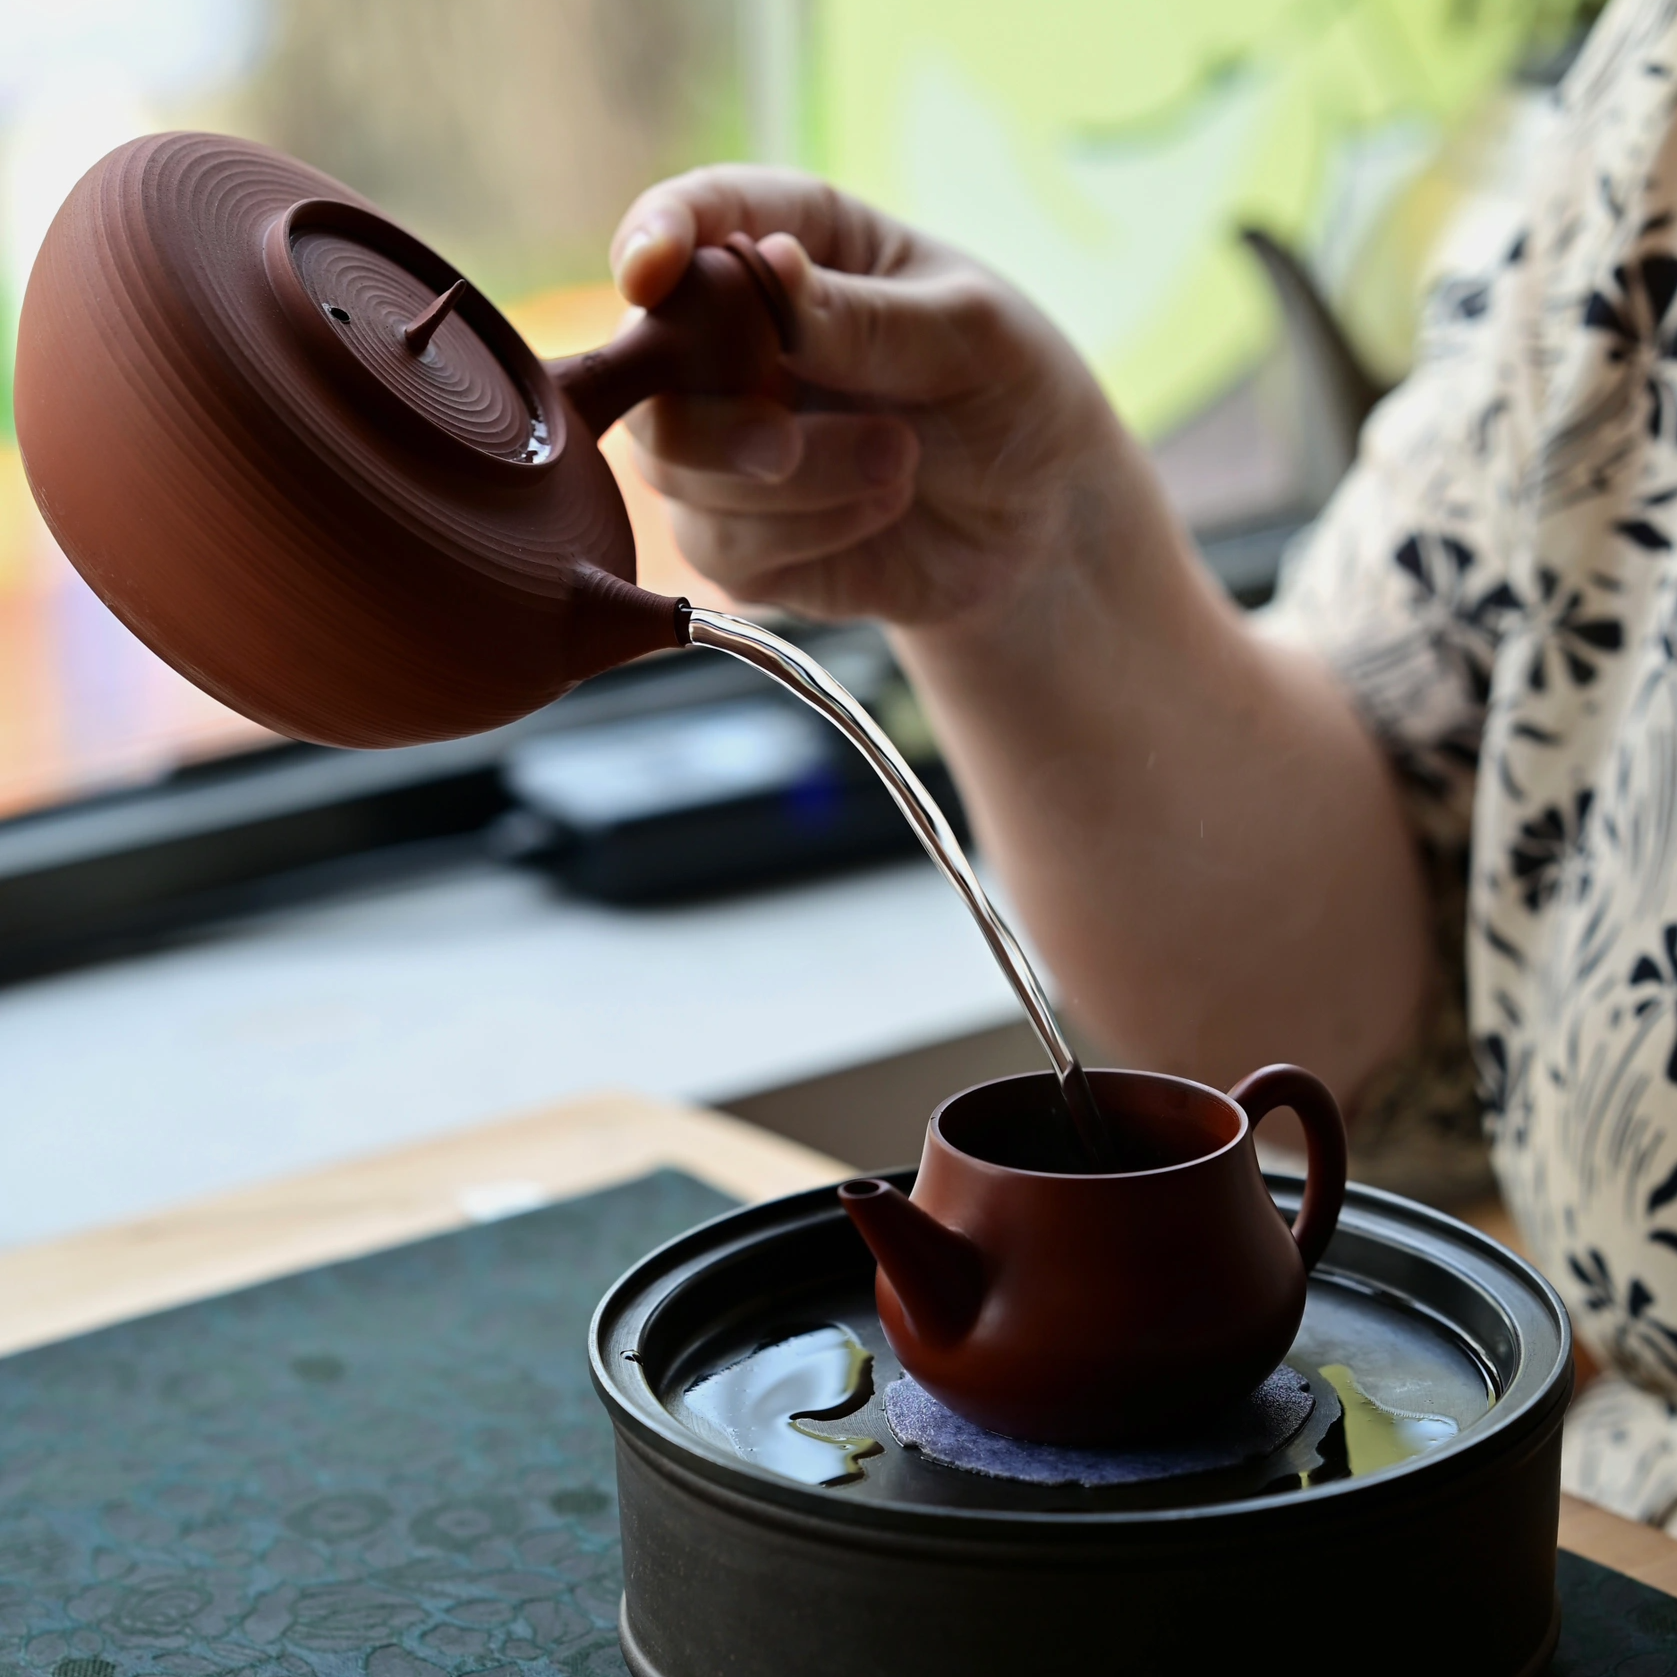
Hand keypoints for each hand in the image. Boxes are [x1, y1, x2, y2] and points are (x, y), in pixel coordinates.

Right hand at [609, 166, 1127, 629]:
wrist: (1043, 526)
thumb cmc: (1013, 396)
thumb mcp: (972, 335)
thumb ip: (867, 316)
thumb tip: (769, 266)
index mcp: (795, 245)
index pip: (696, 216)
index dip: (655, 235)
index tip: (650, 274)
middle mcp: (737, 340)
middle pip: (644, 364)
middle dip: (711, 415)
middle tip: (786, 444)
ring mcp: (727, 443)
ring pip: (673, 464)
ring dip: (788, 482)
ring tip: (899, 465)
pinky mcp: (737, 536)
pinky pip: (715, 543)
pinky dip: (801, 535)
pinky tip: (876, 510)